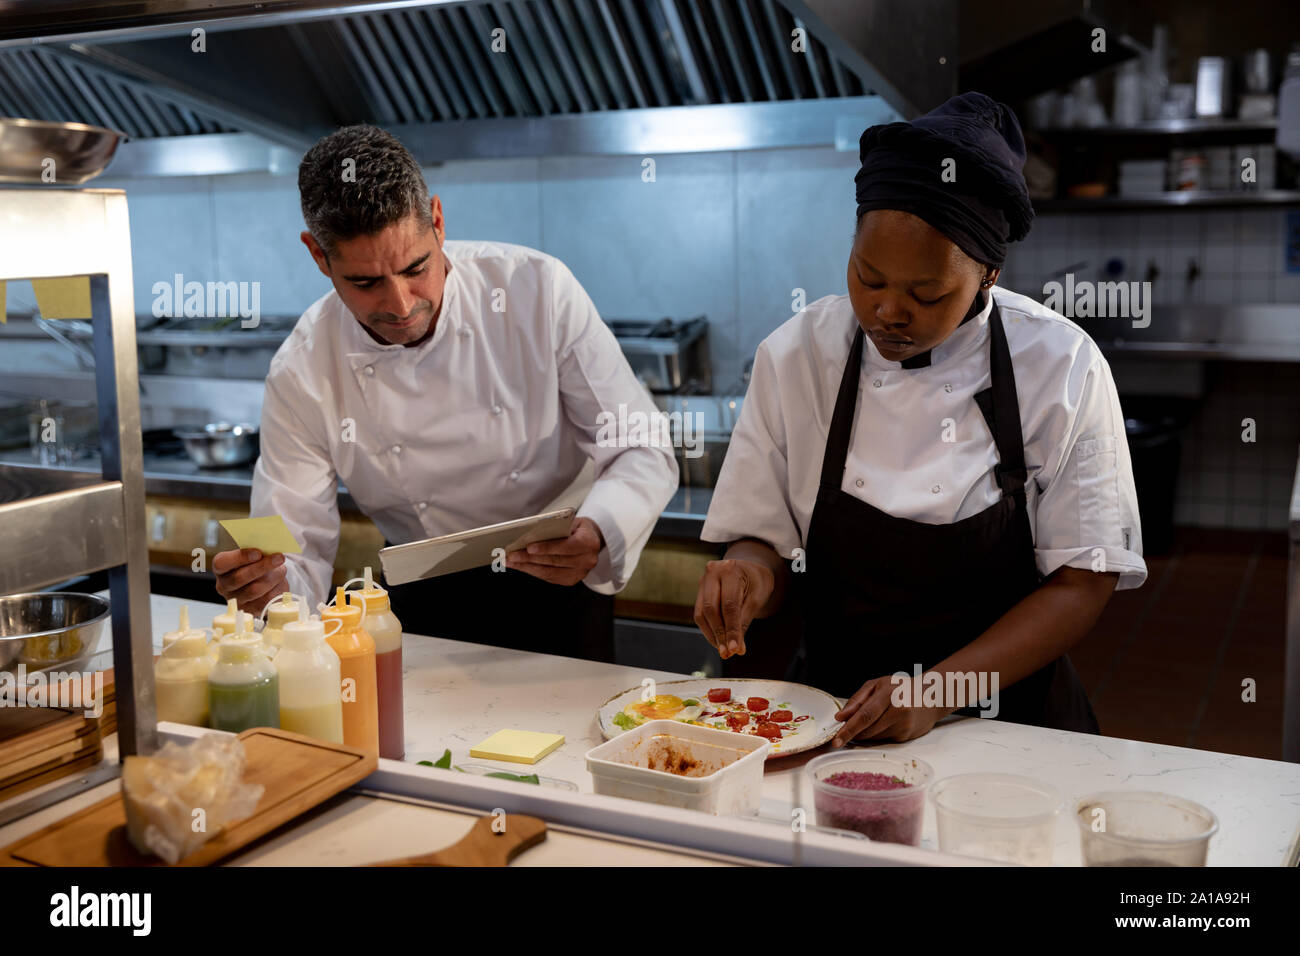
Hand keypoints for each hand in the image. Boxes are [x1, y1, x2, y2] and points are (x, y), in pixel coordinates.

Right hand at [212, 548, 288, 614]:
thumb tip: (270, 552)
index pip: (222, 563)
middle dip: (262, 566)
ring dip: (272, 578)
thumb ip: (257, 553)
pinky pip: (265, 600)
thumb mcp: (254, 556)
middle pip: (239, 577)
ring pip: (254, 590)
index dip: (240, 557)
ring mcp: (236, 600)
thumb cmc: (256, 565)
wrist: (264, 584)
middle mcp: (224, 586)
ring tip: (282, 570)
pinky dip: (276, 589)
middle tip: (279, 558)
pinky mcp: (251, 610)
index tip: (258, 553)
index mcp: (221, 569)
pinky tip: (280, 582)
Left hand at [504, 517, 602, 584]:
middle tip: (511, 555)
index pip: (566, 546)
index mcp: (589, 542)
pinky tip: (520, 566)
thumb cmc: (578, 528)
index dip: (547, 548)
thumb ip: (556, 526)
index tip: (529, 547)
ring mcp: (579, 573)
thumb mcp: (571, 521)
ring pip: (548, 572)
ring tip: (510, 561)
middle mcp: (587, 560)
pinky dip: (532, 571)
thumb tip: (531, 532)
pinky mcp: (571, 580)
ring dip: (526, 567)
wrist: (592, 540)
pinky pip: (548, 577)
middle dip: (530, 558)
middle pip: (554, 561)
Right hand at [693, 559, 773, 659]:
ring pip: (702, 614)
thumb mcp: (757, 599)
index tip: (734, 649)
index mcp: (730, 570)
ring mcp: (703, 581)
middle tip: (727, 653)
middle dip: (719, 634)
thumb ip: (744, 622)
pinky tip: (718, 639)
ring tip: (724, 649)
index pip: (729, 605)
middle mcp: (712, 572)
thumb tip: (735, 648)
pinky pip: (700, 613)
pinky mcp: (700, 590)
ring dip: (712, 635)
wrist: (750, 569)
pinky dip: (709, 629)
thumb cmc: (757, 582)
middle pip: (711, 609)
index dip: (731, 629)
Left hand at [830, 675, 945, 745]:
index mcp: (889, 694)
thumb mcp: (877, 685)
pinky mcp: (906, 736)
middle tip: (843, 730)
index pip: (865, 715)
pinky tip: (883, 723)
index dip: (849, 729)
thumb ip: (857, 700)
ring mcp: (904, 726)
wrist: (931, 697)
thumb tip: (841, 717)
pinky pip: (882, 739)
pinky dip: (876, 734)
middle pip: (868, 729)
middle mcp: (899, 711)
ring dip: (864, 733)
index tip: (836, 740)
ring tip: (870, 720)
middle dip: (853, 733)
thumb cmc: (900, 688)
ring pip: (873, 737)